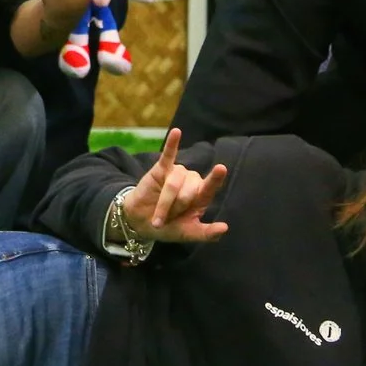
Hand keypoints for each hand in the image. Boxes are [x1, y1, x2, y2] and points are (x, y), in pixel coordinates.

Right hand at [117, 128, 229, 244]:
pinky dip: (172, 144)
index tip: (221, 168)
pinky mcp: (162, 168)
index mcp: (200, 198)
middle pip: (189, 189)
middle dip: (176, 207)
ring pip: (175, 182)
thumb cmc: (167, 227)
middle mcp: (192, 183)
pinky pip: (168, 155)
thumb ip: (205, 233)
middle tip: (167, 218)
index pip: (209, 188)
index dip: (215, 178)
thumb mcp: (186, 234)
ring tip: (159, 214)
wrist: (141, 222)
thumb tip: (225, 228)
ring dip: (165, 201)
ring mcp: (177, 174)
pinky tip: (176, 132)